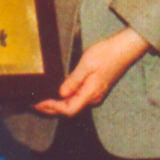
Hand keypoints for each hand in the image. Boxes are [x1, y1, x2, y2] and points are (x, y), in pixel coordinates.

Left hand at [34, 27, 148, 115]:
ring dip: (57, 105)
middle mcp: (93, 98)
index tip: (38, 102)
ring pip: (73, 105)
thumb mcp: (86, 64)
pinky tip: (57, 93)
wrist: (125, 49)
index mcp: (90, 93)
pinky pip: (78, 99)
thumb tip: (61, 94)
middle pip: (70, 111)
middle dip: (51, 109)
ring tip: (41, 99)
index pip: (68, 109)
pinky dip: (65, 99)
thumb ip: (73, 80)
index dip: (52, 108)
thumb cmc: (106, 54)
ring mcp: (95, 94)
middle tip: (34, 104)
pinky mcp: (96, 89)